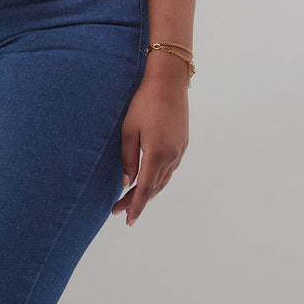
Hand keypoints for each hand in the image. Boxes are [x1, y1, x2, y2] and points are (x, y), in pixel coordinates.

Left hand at [111, 65, 188, 225]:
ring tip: (133, 201)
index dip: (135, 206)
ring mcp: (179, 152)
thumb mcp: (129, 129)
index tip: (127, 220)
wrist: (169, 83)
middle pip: (154, 188)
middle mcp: (171, 157)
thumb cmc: (143, 103)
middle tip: (120, 211)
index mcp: (156, 154)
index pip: (144, 189)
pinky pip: (169, 170)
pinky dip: (158, 180)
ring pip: (163, 181)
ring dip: (149, 193)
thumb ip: (128, 158)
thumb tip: (127, 183)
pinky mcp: (182, 145)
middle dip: (137, 202)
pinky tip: (150, 182)